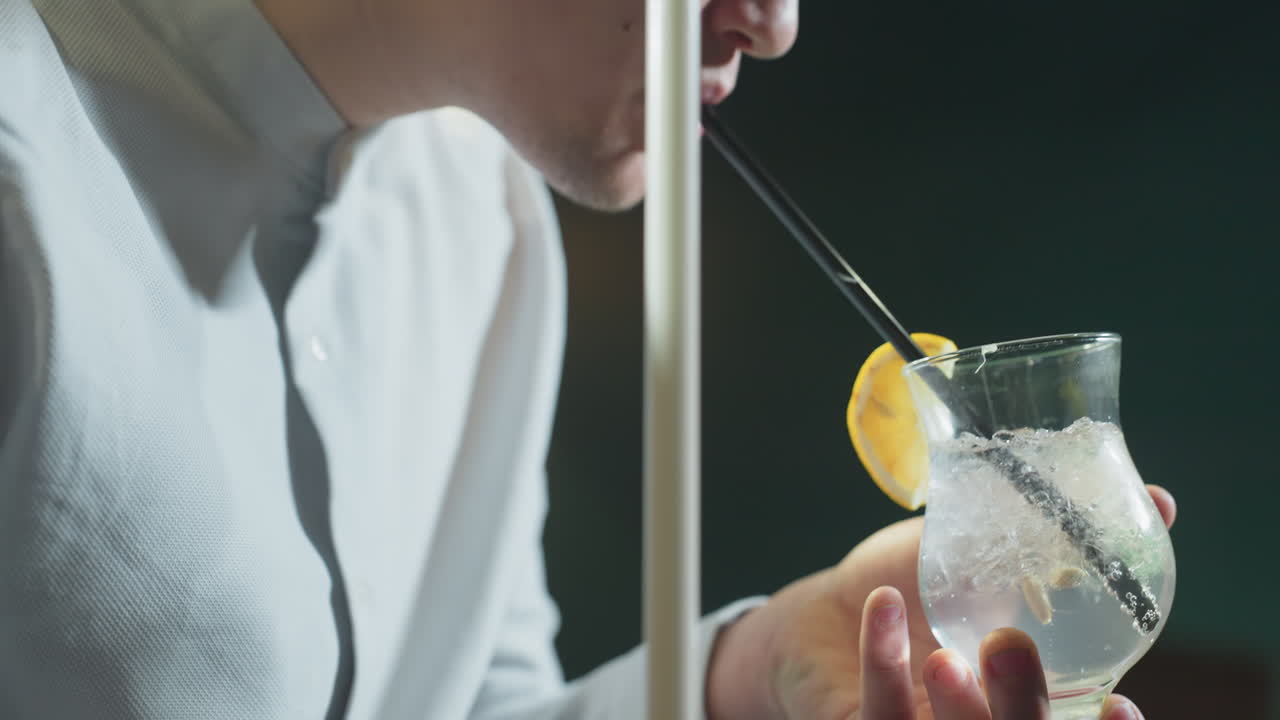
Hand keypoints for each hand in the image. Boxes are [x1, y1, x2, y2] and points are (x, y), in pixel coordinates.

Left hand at [707, 485, 1176, 718]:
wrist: (828, 612)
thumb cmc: (919, 590)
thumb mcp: (989, 560)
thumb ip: (1061, 542)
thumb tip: (1159, 501)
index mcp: (1031, 702)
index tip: (1122, 706)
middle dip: (1021, 710)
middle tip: (1009, 648)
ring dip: (956, 705)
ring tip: (945, 654)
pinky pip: (877, 712)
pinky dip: (881, 660)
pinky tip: (880, 605)